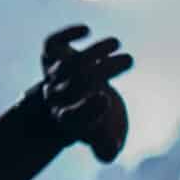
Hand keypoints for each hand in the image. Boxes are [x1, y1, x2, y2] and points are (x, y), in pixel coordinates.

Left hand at [38, 26, 131, 163]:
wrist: (78, 103)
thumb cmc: (98, 122)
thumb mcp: (107, 139)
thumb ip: (108, 148)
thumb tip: (111, 146)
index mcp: (68, 120)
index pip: (71, 116)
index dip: (86, 109)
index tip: (106, 99)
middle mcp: (56, 98)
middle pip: (75, 82)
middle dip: (104, 69)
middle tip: (130, 60)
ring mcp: (53, 76)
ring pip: (67, 63)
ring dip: (93, 50)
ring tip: (116, 43)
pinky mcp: (52, 57)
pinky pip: (50, 44)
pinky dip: (65, 35)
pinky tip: (86, 31)